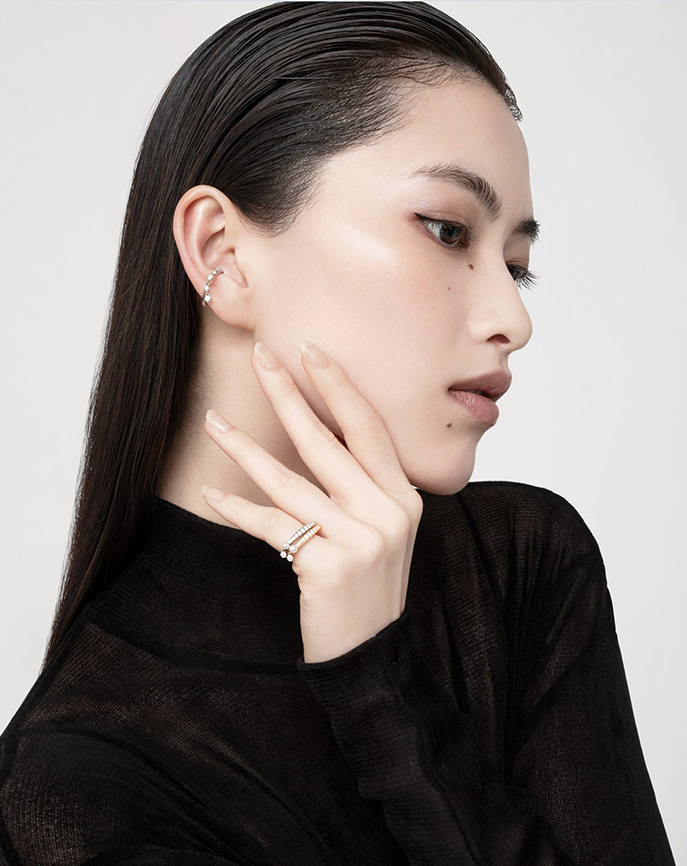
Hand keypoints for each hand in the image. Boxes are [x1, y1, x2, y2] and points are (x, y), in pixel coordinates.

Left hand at [201, 340, 423, 662]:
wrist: (371, 658)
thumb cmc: (369, 589)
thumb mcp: (383, 533)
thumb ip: (362, 489)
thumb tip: (316, 438)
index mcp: (403, 498)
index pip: (369, 429)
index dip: (339, 387)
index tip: (310, 352)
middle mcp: (387, 513)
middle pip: (327, 442)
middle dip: (288, 395)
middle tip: (261, 358)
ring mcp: (359, 541)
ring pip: (289, 482)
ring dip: (245, 449)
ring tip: (213, 422)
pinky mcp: (326, 567)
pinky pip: (272, 527)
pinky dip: (238, 510)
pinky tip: (212, 493)